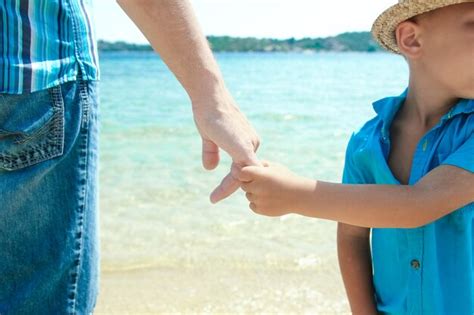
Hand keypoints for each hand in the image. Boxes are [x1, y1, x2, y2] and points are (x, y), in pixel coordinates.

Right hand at [192, 88, 261, 202]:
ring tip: (214, 198)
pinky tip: (224, 188)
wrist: (209, 98)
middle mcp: (252, 144)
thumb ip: (212, 152)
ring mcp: (249, 145)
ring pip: (245, 174)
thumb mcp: (211, 136)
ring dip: (229, 187)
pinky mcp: (243, 146)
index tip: (216, 194)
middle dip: (231, 188)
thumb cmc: (209, 113)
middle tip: (214, 199)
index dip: (231, 182)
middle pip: (245, 174)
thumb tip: (210, 168)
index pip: (243, 169)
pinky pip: (247, 169)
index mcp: (246, 143)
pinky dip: (238, 180)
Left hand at [237, 160, 312, 216]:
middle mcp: (257, 187)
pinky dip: (257, 203)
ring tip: (268, 192)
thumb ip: (260, 165)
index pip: (241, 173)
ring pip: (248, 195)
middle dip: (250, 183)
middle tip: (262, 183)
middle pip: (244, 185)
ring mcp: (258, 199)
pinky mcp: (261, 210)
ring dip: (254, 193)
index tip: (250, 175)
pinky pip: (252, 205)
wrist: (299, 196)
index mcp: (259, 174)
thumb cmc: (287, 178)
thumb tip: (248, 165)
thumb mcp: (275, 167)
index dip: (244, 173)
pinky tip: (268, 199)